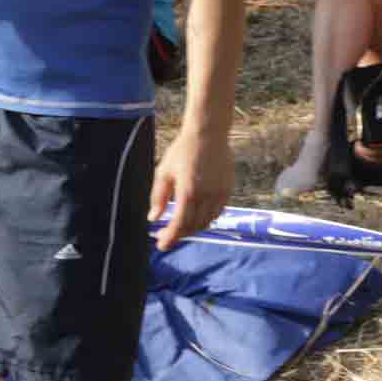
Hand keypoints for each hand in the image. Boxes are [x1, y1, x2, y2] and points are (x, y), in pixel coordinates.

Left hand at [151, 122, 234, 250]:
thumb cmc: (182, 152)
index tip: (161, 246)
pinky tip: (195, 217)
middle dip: (179, 234)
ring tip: (178, 228)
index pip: (180, 223)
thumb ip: (158, 197)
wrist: (208, 134)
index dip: (171, 237)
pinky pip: (217, 212)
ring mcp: (220, 193)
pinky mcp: (228, 189)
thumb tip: (153, 218)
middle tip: (165, 236)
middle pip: (194, 225)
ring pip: (207, 221)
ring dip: (193, 228)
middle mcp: (207, 196)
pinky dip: (206, 219)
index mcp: (188, 192)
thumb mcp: (163, 173)